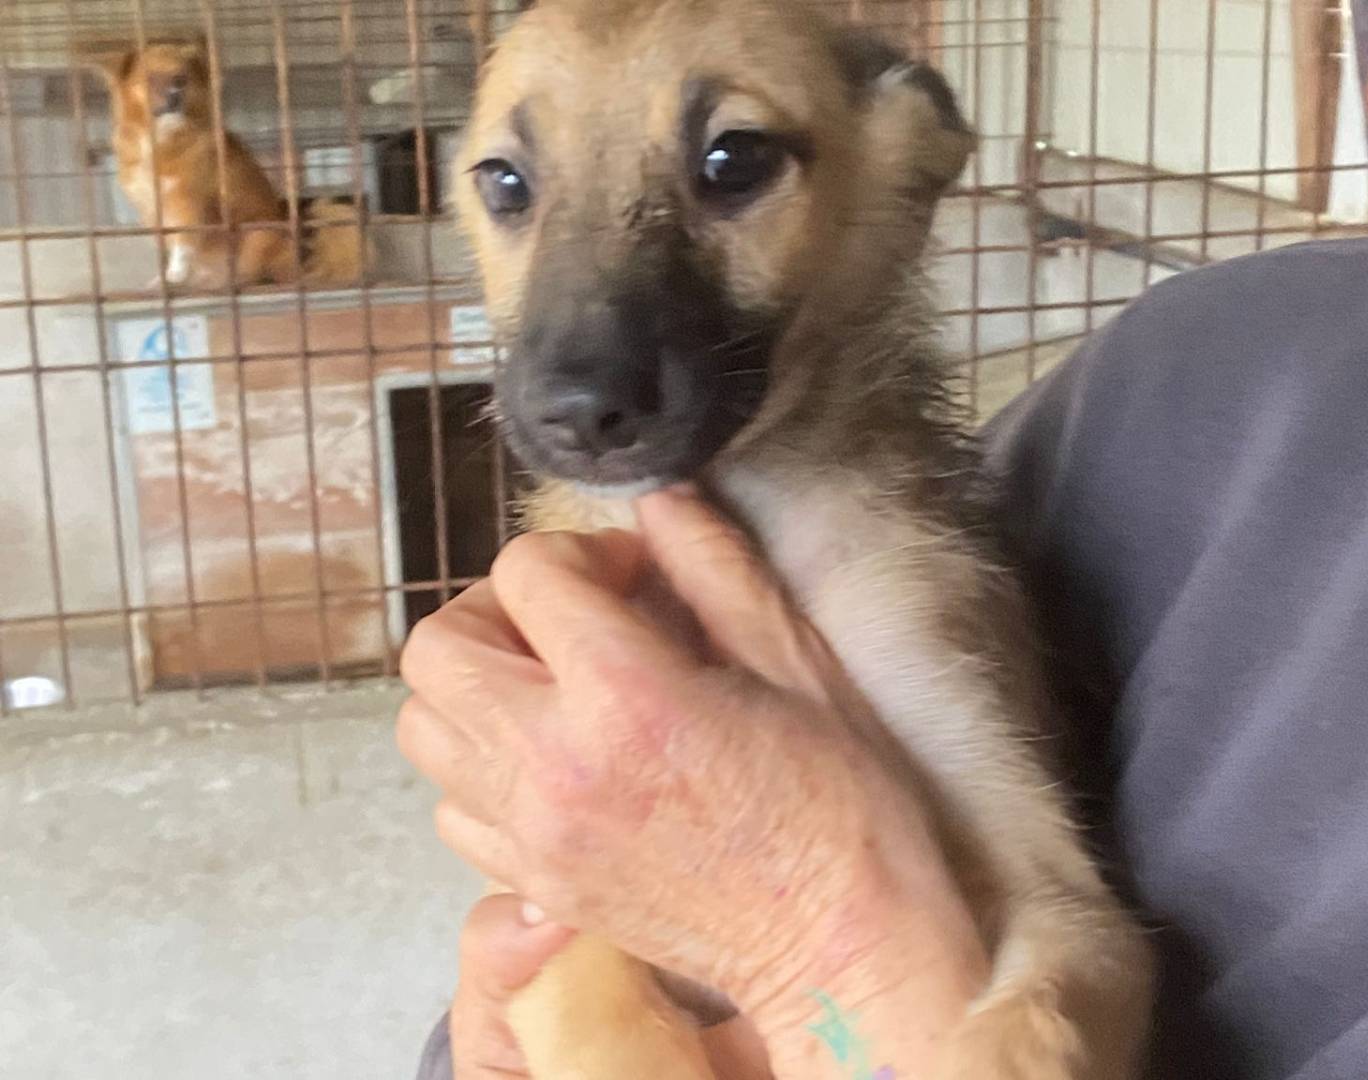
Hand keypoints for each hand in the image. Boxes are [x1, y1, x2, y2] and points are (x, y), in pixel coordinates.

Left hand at [399, 488, 987, 1075]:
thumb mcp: (795, 660)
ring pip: (423, 725)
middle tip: (570, 619)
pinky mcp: (534, 882)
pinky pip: (450, 806)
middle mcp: (555, 762)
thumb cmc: (838, 802)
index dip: (582, 550)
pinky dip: (480, 766)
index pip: (527, 572)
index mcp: (627, 693)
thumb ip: (714, 565)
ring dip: (476, 686)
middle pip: (439, 646)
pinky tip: (551, 760)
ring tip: (551, 688)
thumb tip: (659, 500)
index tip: (633, 574)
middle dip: (498, 608)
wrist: (836, 943)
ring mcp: (533, 833)